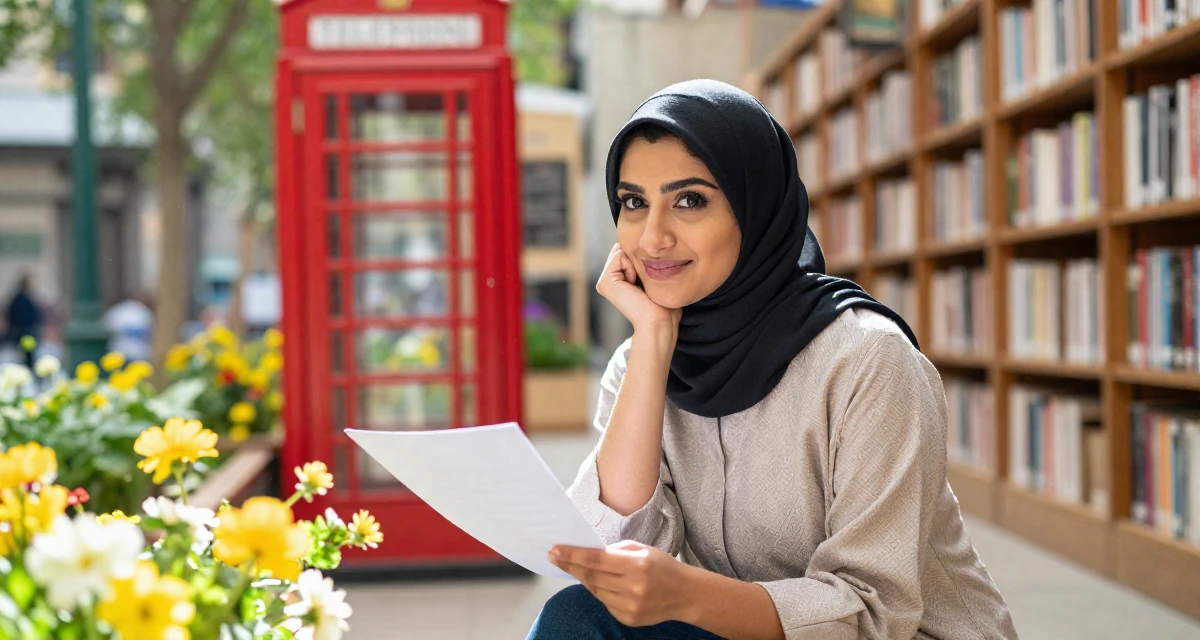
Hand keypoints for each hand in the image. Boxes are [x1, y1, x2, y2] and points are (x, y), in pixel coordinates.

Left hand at [549, 540, 695, 627]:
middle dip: (571, 566)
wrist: (685, 594)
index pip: (597, 560)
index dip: (573, 556)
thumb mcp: (642, 549)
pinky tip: (607, 585)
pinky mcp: (629, 619)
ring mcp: (631, 606)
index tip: (555, 551)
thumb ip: (615, 551)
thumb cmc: (662, 566)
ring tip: (582, 569)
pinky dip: (601, 592)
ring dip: (586, 579)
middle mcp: (634, 588)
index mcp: (638, 565)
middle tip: (555, 557)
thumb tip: (587, 553)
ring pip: (596, 591)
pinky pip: (605, 603)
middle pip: (592, 577)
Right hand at [596, 244, 681, 337]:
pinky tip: (633, 284)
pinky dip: (631, 266)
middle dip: (637, 260)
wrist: (659, 320)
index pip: (627, 252)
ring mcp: (604, 282)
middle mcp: (609, 281)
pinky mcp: (605, 282)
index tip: (648, 280)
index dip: (642, 259)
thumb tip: (630, 245)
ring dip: (635, 264)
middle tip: (643, 283)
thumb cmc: (663, 302)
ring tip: (638, 285)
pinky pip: (619, 256)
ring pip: (621, 252)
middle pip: (623, 250)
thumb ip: (642, 261)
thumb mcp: (652, 276)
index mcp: (618, 280)